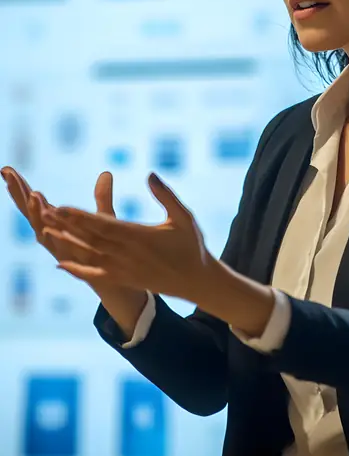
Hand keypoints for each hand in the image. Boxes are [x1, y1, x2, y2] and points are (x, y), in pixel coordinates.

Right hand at [1, 166, 124, 293]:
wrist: (113, 281)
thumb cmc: (104, 250)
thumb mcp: (102, 218)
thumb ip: (102, 196)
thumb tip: (106, 173)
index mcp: (56, 223)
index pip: (34, 201)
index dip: (21, 186)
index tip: (7, 169)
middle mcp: (52, 234)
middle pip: (30, 211)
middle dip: (18, 192)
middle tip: (6, 172)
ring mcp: (58, 247)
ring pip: (40, 228)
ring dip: (35, 211)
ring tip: (33, 193)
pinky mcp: (69, 259)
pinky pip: (56, 245)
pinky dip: (50, 233)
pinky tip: (46, 221)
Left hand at [39, 172, 215, 304]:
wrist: (197, 281)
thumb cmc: (192, 245)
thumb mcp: (184, 216)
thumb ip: (166, 195)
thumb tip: (150, 174)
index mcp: (140, 236)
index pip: (103, 224)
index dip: (80, 217)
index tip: (61, 207)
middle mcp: (127, 254)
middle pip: (91, 238)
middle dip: (67, 225)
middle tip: (44, 212)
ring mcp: (124, 269)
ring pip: (89, 255)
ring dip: (67, 244)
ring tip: (45, 232)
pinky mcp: (124, 279)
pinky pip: (96, 275)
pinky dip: (77, 270)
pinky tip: (60, 264)